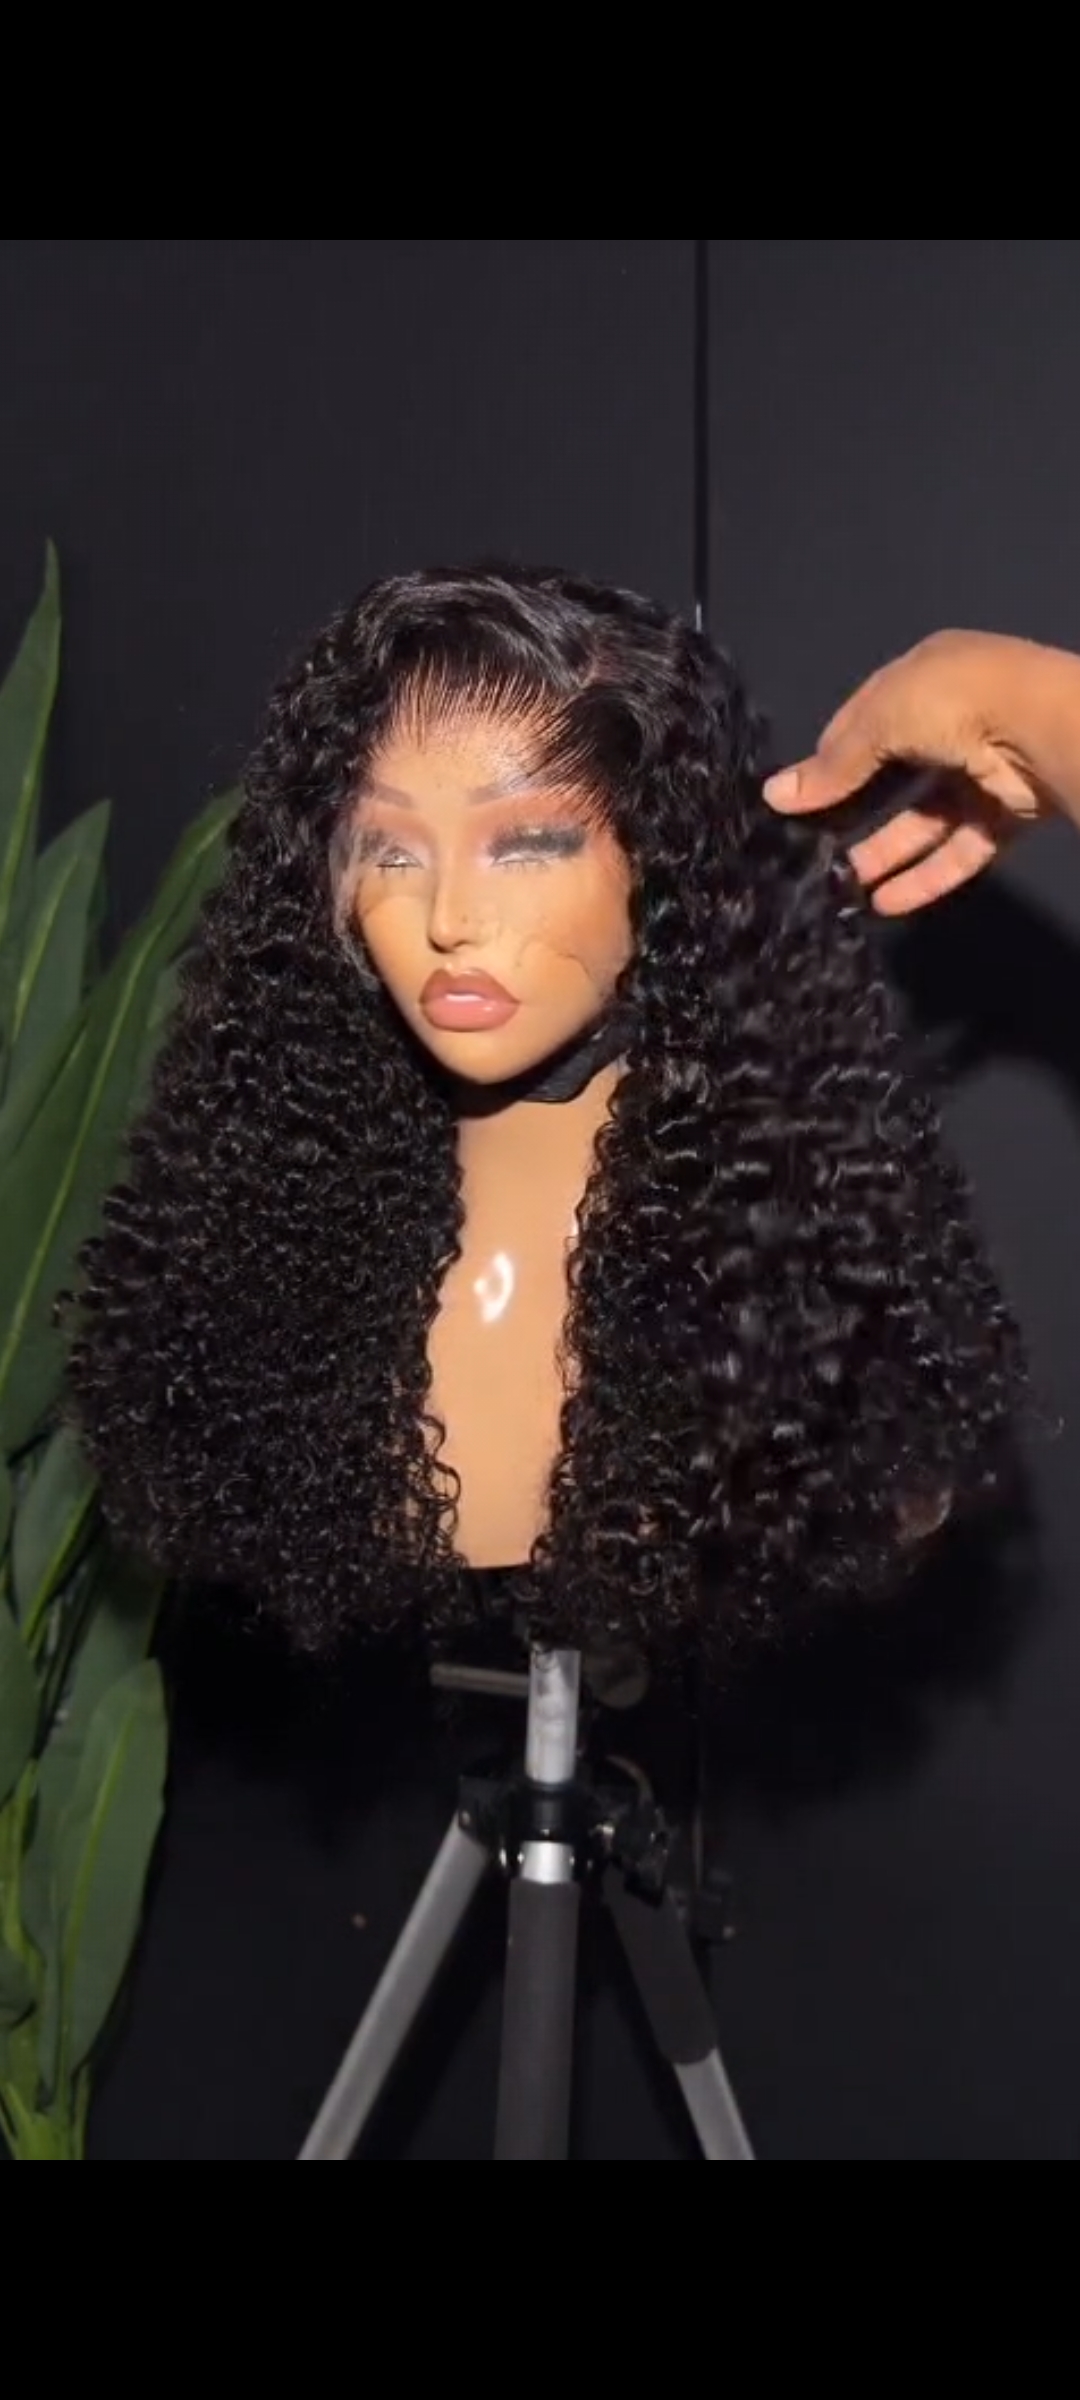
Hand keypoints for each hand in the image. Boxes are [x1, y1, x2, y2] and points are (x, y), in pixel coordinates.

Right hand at [763, 629, 1079, 913]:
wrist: (1039, 727)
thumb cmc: (952, 703)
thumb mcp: (880, 721)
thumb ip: (834, 764)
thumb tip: (776, 796)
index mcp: (923, 676)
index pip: (864, 721)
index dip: (829, 759)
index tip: (794, 799)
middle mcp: (954, 718)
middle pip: (894, 774)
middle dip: (855, 813)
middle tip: (814, 849)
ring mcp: (984, 766)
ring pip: (926, 817)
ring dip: (886, 851)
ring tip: (844, 887)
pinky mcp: (1008, 811)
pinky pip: (961, 847)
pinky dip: (926, 875)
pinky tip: (887, 901)